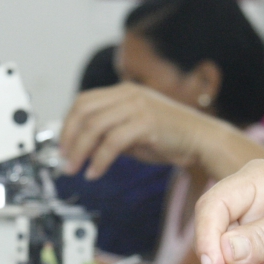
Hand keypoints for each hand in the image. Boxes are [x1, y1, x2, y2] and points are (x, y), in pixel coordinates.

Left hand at [59, 82, 213, 178]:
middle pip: (84, 112)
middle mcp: (128, 94)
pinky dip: (99, 160)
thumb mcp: (132, 130)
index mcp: (123, 92)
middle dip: (68, 139)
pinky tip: (95, 172)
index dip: (67, 124)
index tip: (62, 146)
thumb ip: (109, 132)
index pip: (83, 101)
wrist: (201, 139)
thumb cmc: (169, 136)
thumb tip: (82, 145)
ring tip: (75, 169)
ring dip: (79, 151)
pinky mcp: (146, 123)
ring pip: (94, 126)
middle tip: (64, 160)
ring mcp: (138, 107)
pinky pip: (112, 142)